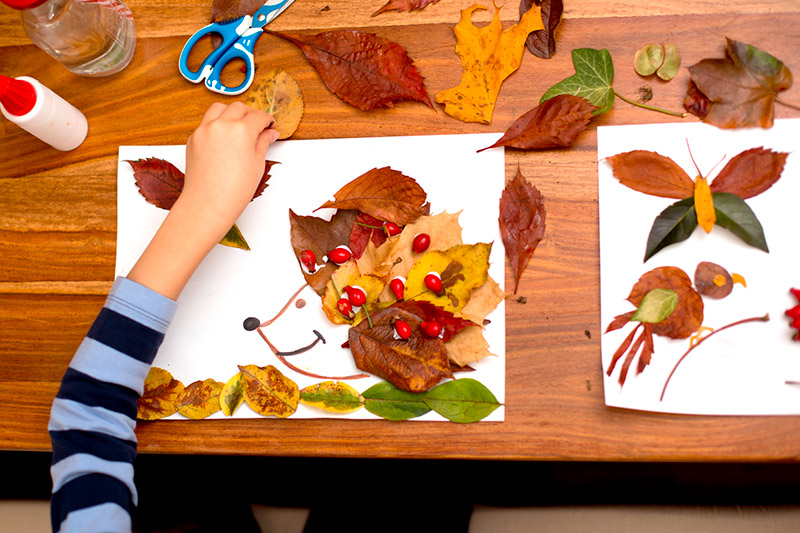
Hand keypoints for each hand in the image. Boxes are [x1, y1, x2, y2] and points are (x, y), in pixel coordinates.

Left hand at [127, 102, 278, 299]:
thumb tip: (269, 133)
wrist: (207, 205)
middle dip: (250, 114)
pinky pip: (207, 122)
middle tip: (258, 126)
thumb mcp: (256, 165)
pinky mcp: (193, 138)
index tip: (270, 126)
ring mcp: (204, 130)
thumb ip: (262, 143)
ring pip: (219, 109)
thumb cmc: (234, 191)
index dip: (268, 121)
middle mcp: (221, 125)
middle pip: (239, 108)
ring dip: (231, 113)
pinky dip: (217, 123)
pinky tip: (224, 138)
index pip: (258, 116)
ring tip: (239, 127)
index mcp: (241, 130)